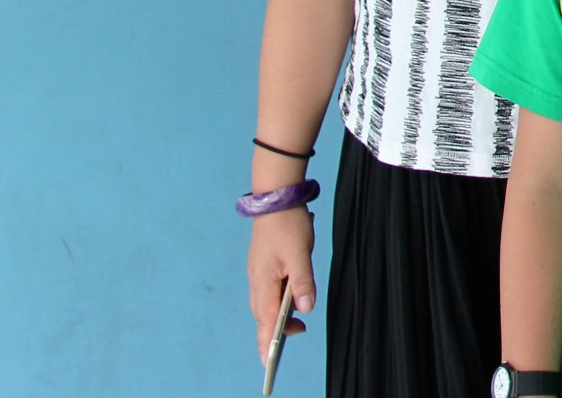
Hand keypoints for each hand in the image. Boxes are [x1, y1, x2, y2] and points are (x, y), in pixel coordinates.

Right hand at [246, 207, 316, 358]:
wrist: (276, 200)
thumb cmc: (288, 226)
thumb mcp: (300, 255)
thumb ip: (302, 283)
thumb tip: (305, 310)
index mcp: (263, 282)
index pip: (264, 319)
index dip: (266, 341)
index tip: (269, 361)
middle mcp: (257, 282)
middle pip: (262, 315)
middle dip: (271, 333)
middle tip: (284, 347)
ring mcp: (258, 274)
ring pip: (264, 304)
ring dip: (275, 318)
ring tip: (292, 329)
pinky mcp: (263, 267)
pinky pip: (267, 292)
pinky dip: (275, 303)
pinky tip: (286, 304)